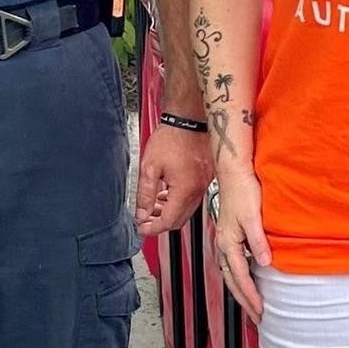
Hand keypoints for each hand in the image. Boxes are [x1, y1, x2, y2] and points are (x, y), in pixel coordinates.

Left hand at [134, 120, 212, 235]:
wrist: (188, 119)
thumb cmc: (172, 136)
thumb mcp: (149, 167)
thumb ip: (144, 194)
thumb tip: (142, 213)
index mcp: (185, 190)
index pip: (168, 221)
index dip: (152, 228)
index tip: (142, 227)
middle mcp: (198, 189)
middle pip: (179, 219)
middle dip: (160, 222)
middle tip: (145, 219)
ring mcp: (204, 182)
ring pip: (187, 209)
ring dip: (169, 211)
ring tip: (152, 205)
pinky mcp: (206, 175)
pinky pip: (193, 196)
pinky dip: (178, 200)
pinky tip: (166, 193)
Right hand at [212, 162, 268, 323]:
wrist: (234, 171)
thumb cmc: (243, 190)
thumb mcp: (253, 216)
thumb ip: (258, 241)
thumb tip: (264, 263)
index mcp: (227, 242)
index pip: (239, 277)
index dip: (250, 295)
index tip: (260, 310)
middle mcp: (223, 244)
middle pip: (231, 280)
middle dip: (243, 300)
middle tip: (256, 316)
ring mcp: (225, 240)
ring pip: (230, 273)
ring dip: (240, 290)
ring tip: (252, 304)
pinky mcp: (229, 235)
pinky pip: (232, 263)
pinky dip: (239, 276)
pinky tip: (248, 278)